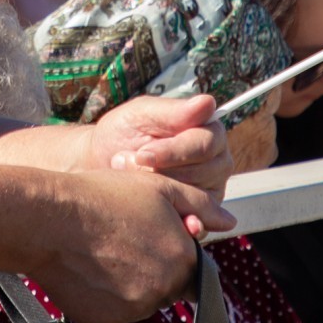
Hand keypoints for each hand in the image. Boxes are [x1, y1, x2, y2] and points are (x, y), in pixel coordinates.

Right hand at [24, 169, 231, 322]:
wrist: (47, 219)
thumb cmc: (101, 196)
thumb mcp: (158, 187)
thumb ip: (200, 205)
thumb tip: (231, 222)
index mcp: (181, 259)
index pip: (190, 267)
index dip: (170, 249)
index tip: (147, 234)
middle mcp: (162, 290)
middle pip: (165, 286)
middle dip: (150, 267)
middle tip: (120, 238)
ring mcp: (131, 309)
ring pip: (138, 299)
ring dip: (127, 282)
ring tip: (100, 250)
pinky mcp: (102, 321)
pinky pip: (111, 310)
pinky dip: (103, 295)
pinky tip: (87, 267)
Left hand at [87, 95, 232, 200]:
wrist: (104, 160)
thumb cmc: (124, 131)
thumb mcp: (142, 114)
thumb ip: (173, 111)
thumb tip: (208, 102)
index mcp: (210, 131)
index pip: (204, 144)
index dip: (172, 151)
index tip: (142, 154)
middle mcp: (218, 160)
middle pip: (200, 172)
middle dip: (159, 171)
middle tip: (124, 163)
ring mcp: (212, 189)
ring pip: (193, 197)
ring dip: (157, 189)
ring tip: (126, 174)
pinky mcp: (201, 214)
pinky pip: (192, 220)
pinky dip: (168, 214)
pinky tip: (148, 207)